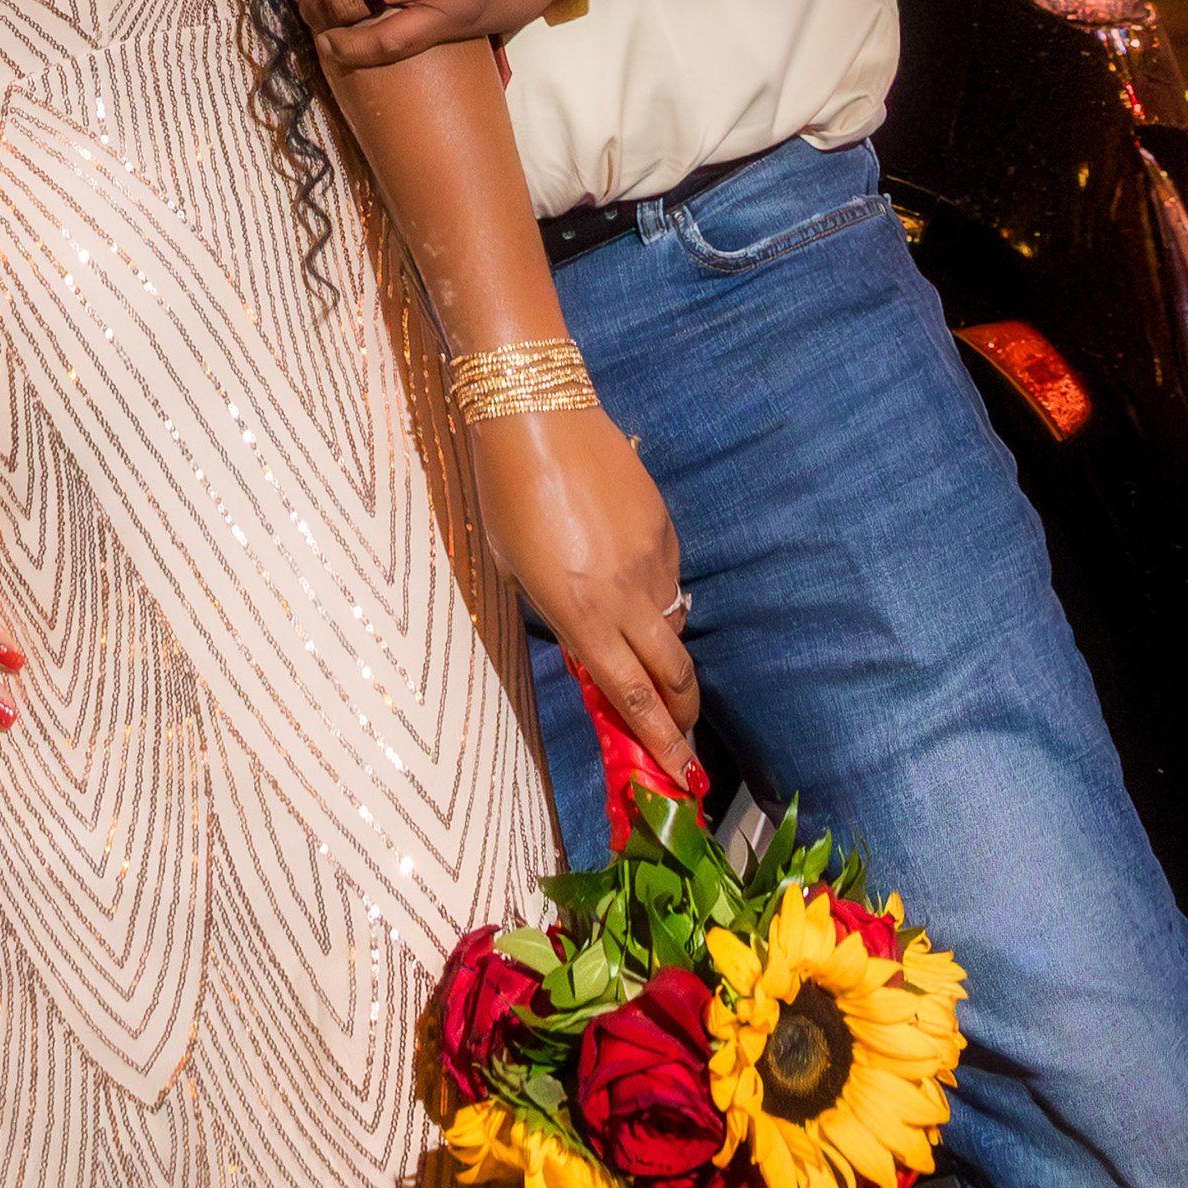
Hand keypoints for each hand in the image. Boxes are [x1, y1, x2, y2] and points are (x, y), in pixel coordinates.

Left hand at [467, 406, 698, 784]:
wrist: (536, 412)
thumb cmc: (503, 491)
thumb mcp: (514, 566)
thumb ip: (557, 613)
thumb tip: (592, 646)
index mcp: (578, 611)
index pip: (631, 696)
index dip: (660, 743)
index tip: (682, 776)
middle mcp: (624, 594)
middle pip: (673, 675)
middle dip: (682, 716)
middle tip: (683, 739)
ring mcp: (652, 559)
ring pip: (674, 626)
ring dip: (665, 651)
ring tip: (646, 652)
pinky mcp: (665, 527)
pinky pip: (670, 578)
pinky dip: (658, 594)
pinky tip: (629, 575)